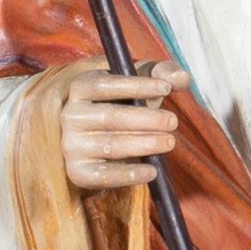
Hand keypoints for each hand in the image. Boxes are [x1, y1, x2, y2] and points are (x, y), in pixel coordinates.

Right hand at [56, 57, 186, 196]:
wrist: (100, 141)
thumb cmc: (125, 103)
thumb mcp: (141, 82)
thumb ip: (162, 73)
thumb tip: (180, 77)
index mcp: (80, 88)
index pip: (104, 85)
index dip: (136, 85)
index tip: (165, 88)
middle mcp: (70, 116)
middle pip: (111, 117)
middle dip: (147, 119)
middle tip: (173, 121)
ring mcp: (72, 145)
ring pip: (110, 145)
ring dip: (144, 144)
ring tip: (169, 142)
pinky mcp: (78, 172)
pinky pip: (104, 176)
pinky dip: (129, 174)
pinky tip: (152, 171)